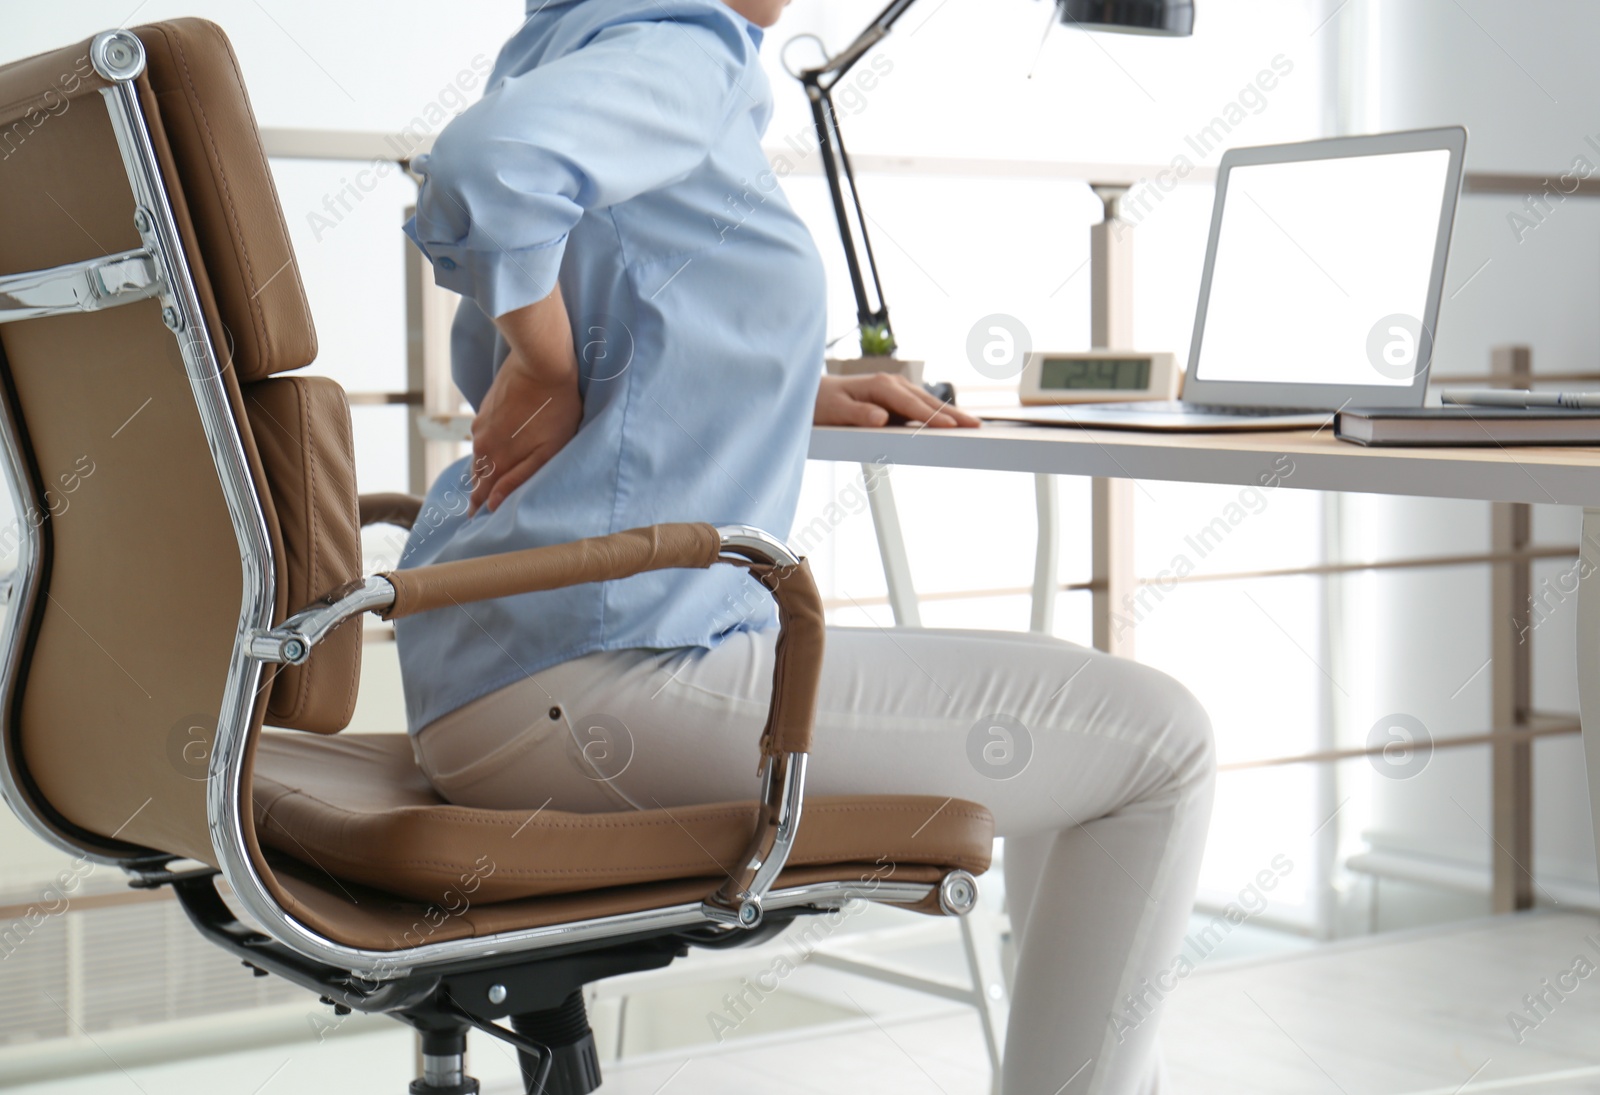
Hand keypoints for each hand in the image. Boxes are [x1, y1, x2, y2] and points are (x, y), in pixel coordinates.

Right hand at [468, 349, 582, 514]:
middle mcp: (482, 443)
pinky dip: (486, 446)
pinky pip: (482, 435)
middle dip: (478, 491)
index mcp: (496, 459)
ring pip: (479, 454)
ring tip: (483, 481)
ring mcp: (481, 423)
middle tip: (475, 507)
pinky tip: (493, 447)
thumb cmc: (554, 409)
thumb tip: (493, 503)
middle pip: (478, 474)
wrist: (540, 362)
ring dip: (481, 468)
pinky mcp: (486, 407)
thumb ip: (519, 477)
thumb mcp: (546, 450)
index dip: (478, 506)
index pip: (482, 492)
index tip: (473, 520)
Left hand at [813, 373, 980, 427]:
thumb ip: (858, 415)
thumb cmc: (823, 404)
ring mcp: (896, 389)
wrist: (814, 393)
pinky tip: (952, 423)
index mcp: (880, 386)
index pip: (912, 405)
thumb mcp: (836, 411)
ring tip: (973, 425)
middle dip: (953, 414)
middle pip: (928, 402)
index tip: (952, 426)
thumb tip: (881, 418)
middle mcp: (892, 383)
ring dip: (951, 413)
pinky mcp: (897, 397)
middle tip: (977, 426)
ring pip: (928, 402)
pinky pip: (921, 406)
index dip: (933, 417)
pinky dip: (938, 414)